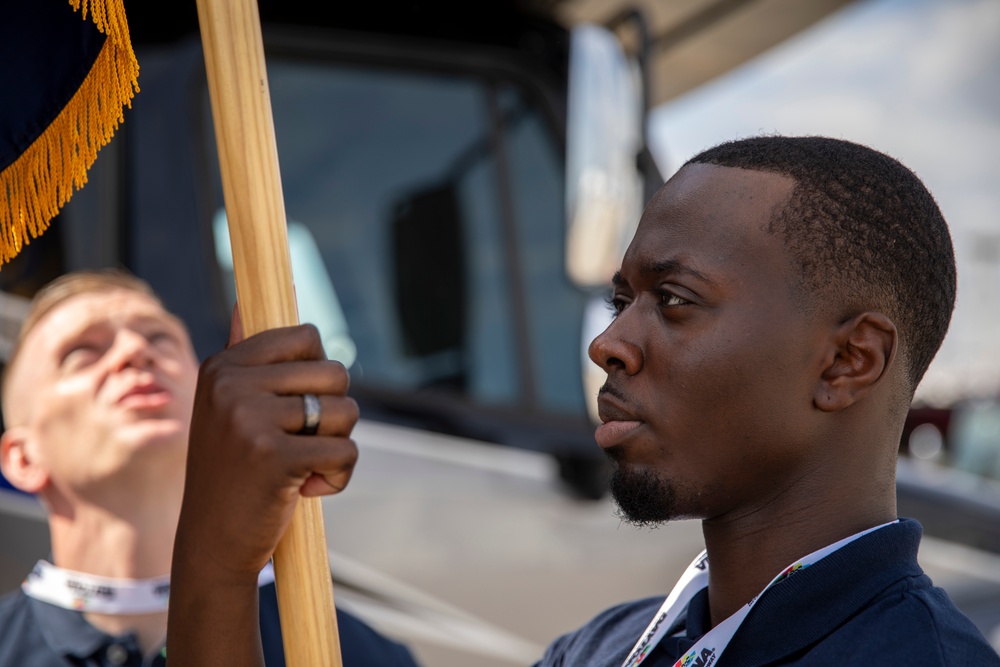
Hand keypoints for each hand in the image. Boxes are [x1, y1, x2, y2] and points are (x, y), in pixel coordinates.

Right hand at [176, 306, 358, 583]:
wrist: (212, 543)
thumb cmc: (231, 472)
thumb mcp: (225, 408)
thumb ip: (242, 356)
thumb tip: (245, 300)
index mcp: (223, 366)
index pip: (307, 336)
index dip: (318, 375)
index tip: (295, 408)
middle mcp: (231, 385)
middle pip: (334, 374)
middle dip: (331, 415)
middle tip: (298, 444)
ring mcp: (249, 420)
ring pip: (345, 412)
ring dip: (336, 446)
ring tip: (300, 468)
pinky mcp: (274, 457)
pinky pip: (346, 451)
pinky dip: (338, 477)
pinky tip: (307, 490)